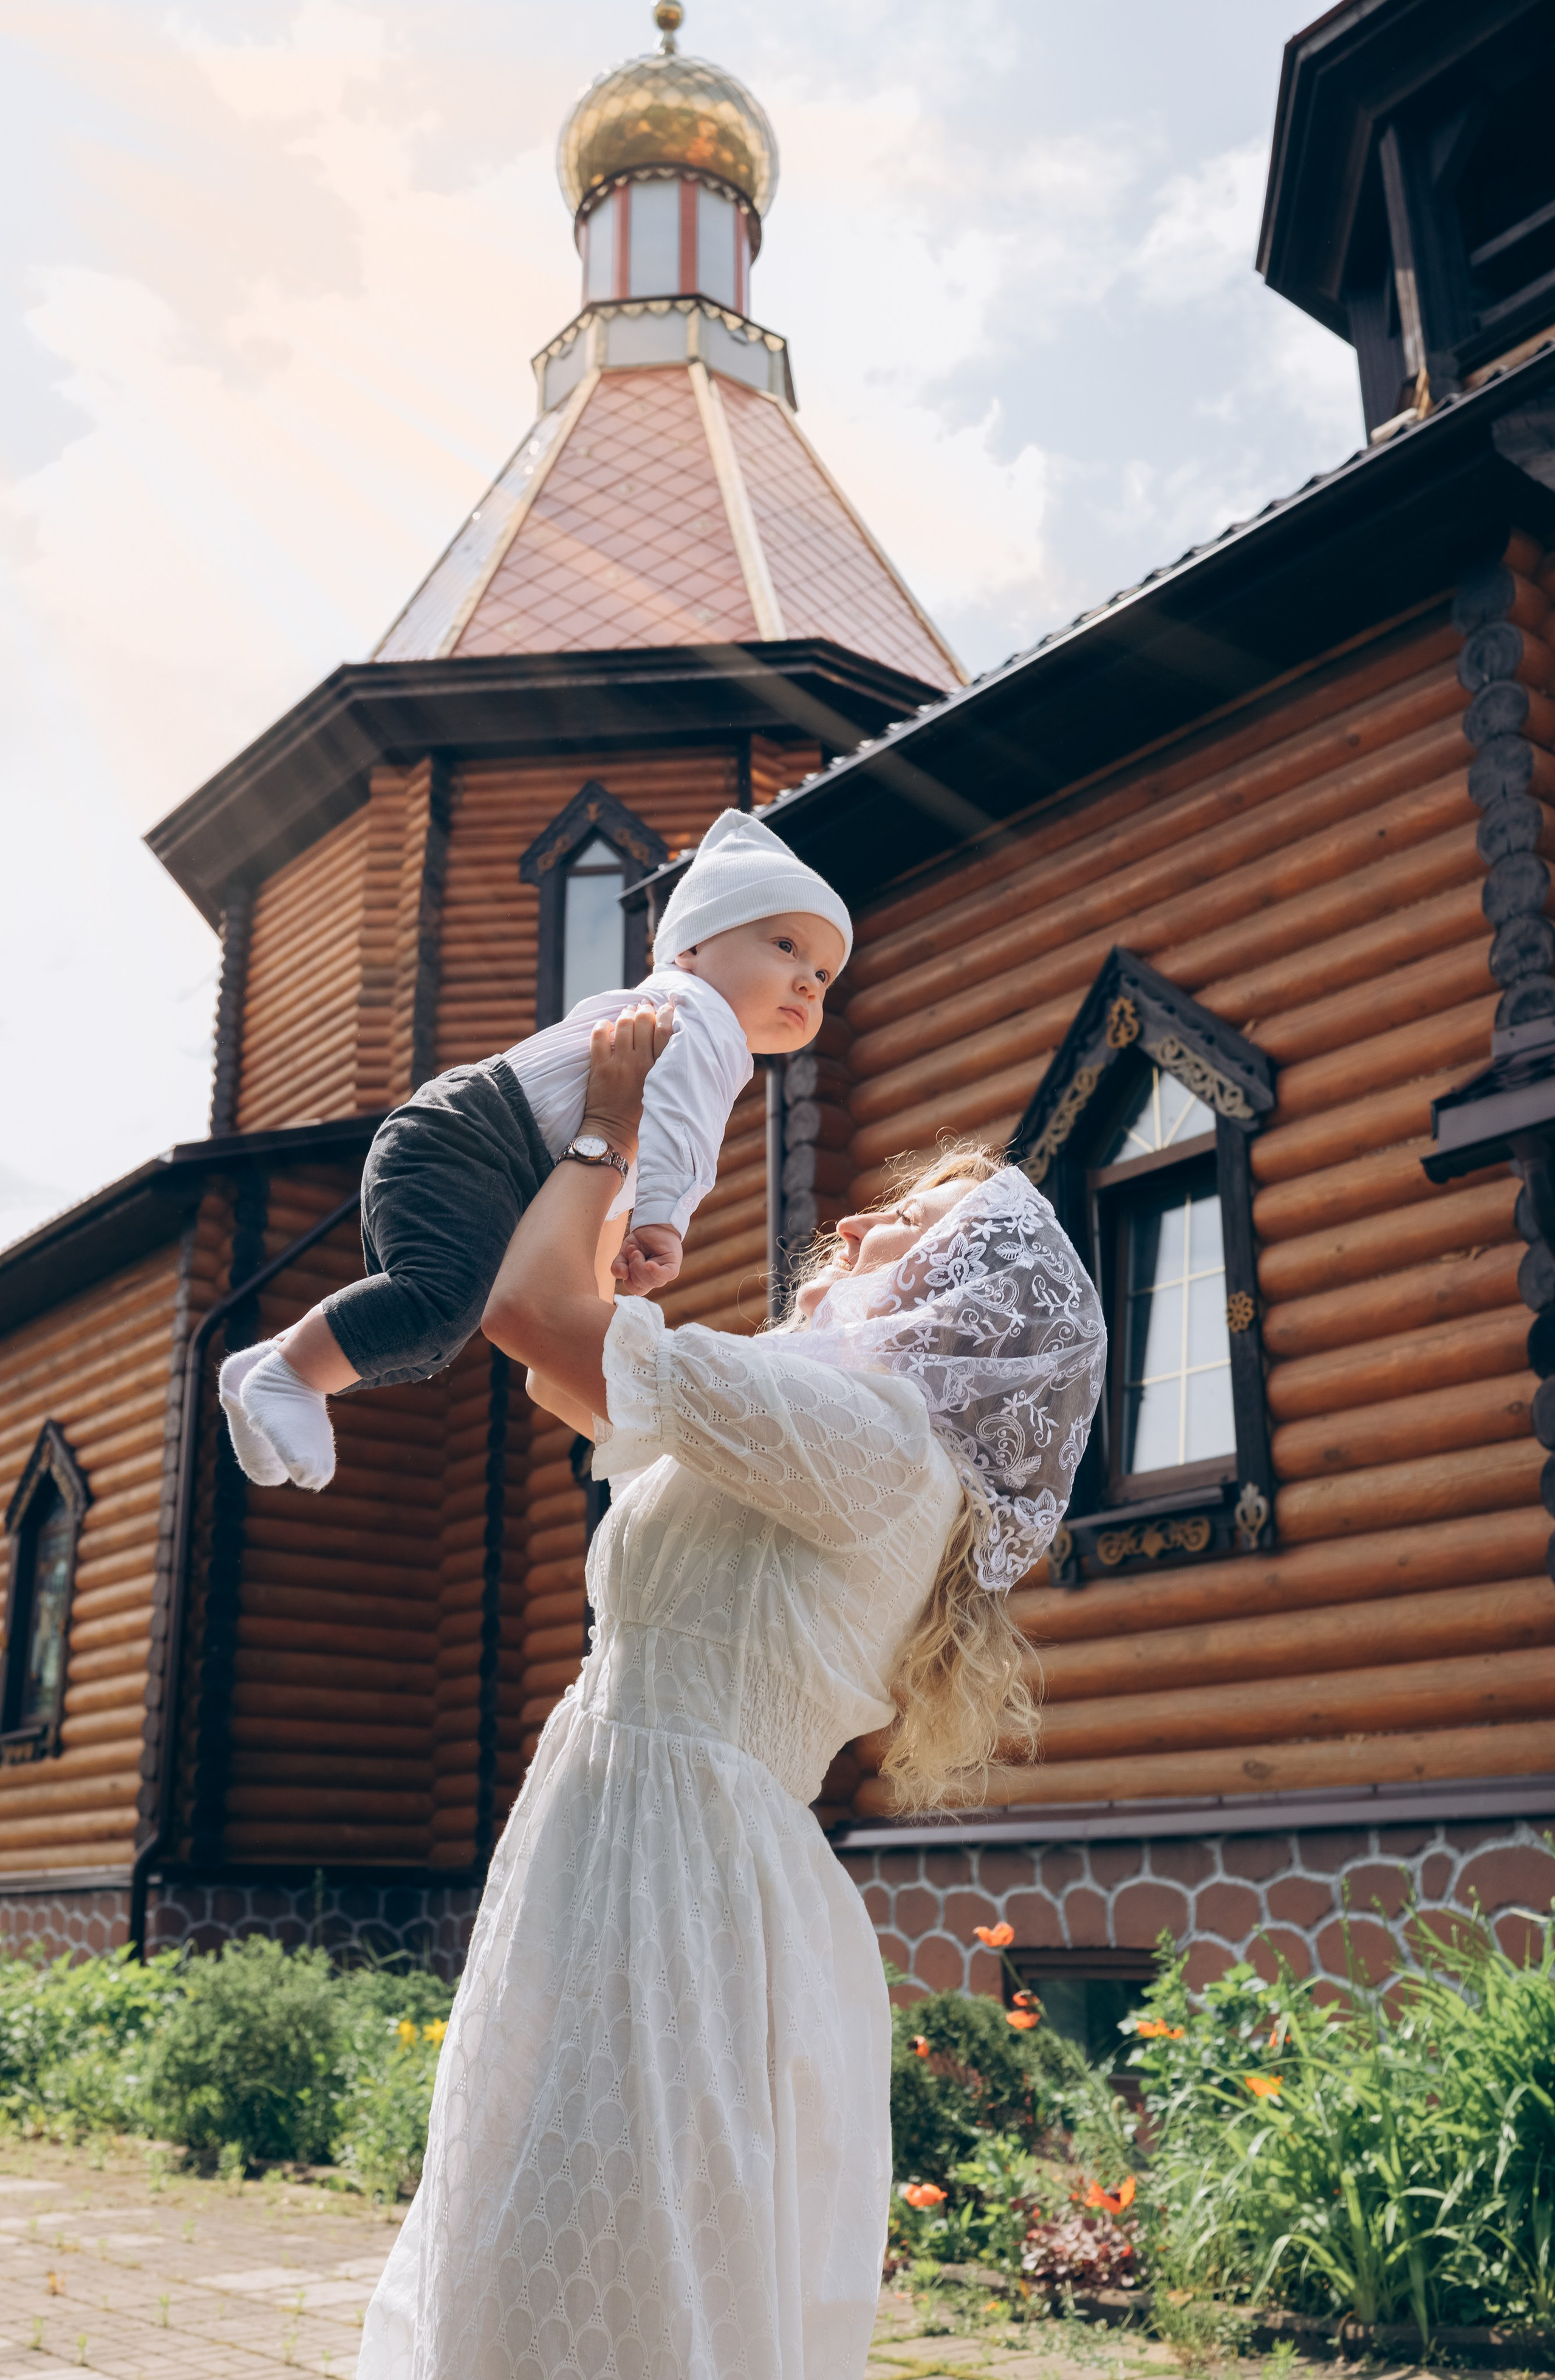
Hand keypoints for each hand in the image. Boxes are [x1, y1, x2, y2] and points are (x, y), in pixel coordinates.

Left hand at [579, 1002, 674, 1157]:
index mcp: (660, 1071)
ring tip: (628, 1013)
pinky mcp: (600, 1068)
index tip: (666, 1008)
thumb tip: (667, 1042)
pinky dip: (602, 1026)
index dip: (666, 1014)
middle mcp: (641, 1064)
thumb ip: (666, 1069)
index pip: (666, 1032)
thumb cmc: (641, 1116)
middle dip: (645, 1009)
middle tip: (644, 1007)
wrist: (613, 1134)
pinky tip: (606, 1026)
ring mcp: (619, 1065)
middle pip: (645, 1022)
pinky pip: (599, 1036)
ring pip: (624, 1025)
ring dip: (626, 1014)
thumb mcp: (662, 1091)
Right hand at [611, 1222, 682, 1294]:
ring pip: (650, 1281)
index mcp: (645, 1279)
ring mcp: (665, 1272)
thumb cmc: (641, 1241)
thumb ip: (618, 1266)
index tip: (626, 1259)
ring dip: (638, 1264)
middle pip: (641, 1286)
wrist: (653, 1224)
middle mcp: (656, 1278)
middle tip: (634, 1251)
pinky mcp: (673, 1265)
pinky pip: (664, 1275)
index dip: (627, 1278)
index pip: (634, 1289)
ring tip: (638, 1250)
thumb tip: (622, 1275)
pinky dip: (655, 1271)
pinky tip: (648, 1264)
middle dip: (632, 1268)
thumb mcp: (624, 1253)